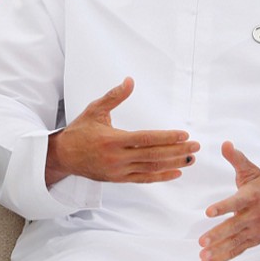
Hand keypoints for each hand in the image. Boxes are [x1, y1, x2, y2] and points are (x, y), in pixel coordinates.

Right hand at [45, 77, 198, 185]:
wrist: (64, 156)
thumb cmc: (79, 131)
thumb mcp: (95, 110)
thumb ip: (114, 96)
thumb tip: (130, 81)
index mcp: (112, 140)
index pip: (145, 138)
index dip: (166, 137)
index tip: (184, 135)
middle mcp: (117, 158)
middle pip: (153, 155)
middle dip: (177, 151)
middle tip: (196, 146)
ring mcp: (119, 171)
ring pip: (151, 168)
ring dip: (173, 163)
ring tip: (191, 158)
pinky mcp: (119, 179)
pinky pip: (144, 179)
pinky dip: (162, 177)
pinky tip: (176, 172)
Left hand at [198, 141, 259, 260]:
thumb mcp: (252, 170)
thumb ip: (237, 159)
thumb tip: (225, 143)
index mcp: (251, 197)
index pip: (236, 203)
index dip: (223, 207)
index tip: (209, 212)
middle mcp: (253, 216)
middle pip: (234, 227)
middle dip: (218, 235)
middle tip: (202, 241)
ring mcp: (253, 231)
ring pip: (235, 242)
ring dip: (218, 251)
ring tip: (202, 256)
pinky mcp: (252, 241)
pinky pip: (237, 251)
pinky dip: (223, 258)